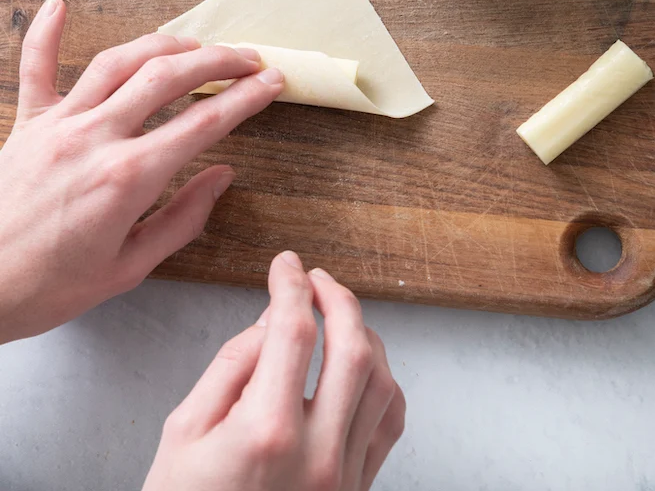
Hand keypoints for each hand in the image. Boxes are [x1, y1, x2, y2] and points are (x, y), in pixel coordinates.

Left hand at [0, 0, 283, 342]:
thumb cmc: (46, 287)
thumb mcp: (128, 268)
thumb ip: (181, 219)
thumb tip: (221, 178)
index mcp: (126, 178)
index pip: (203, 124)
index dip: (245, 98)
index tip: (271, 82)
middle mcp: (94, 138)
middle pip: (167, 78)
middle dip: (216, 61)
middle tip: (247, 58)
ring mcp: (58, 125)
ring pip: (117, 62)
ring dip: (163, 45)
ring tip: (194, 45)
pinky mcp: (26, 125)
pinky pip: (35, 69)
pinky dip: (46, 35)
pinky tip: (58, 6)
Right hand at [144, 251, 404, 490]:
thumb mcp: (185, 430)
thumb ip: (231, 365)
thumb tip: (271, 318)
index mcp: (266, 433)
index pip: (293, 331)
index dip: (290, 284)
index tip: (284, 264)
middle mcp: (316, 454)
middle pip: (352, 348)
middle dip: (337, 297)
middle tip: (315, 279)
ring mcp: (343, 477)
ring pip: (381, 381)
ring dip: (363, 333)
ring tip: (336, 315)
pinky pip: (390, 423)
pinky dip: (384, 381)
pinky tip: (363, 365)